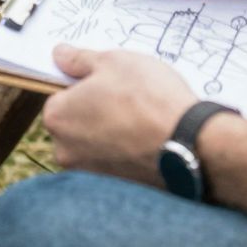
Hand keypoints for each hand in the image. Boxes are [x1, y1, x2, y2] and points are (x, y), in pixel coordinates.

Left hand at [42, 47, 196, 181]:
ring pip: (95, 145)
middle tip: (128, 100)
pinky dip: (126, 153)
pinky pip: (114, 164)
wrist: (188, 144)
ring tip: (141, 121)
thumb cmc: (147, 98)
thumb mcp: (113, 61)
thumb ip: (80, 59)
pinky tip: (147, 141)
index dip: (86, 86)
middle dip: (96, 111)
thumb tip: (59, 55)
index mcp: (57, 117)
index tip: (110, 84)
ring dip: (112, 133)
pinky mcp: (114, 190)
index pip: (60, 96)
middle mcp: (65, 152)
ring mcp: (89, 176)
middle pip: (75, 123)